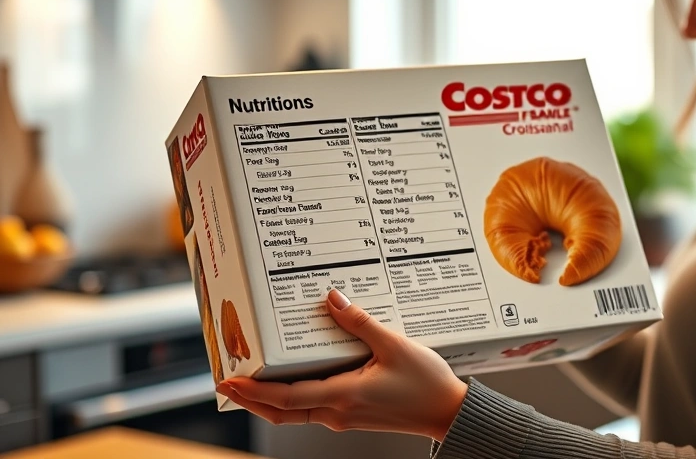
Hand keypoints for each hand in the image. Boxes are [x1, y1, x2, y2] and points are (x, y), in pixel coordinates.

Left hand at [216, 290, 468, 440]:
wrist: (447, 412)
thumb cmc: (426, 383)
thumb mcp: (394, 346)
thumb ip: (360, 322)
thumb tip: (331, 299)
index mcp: (343, 397)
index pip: (285, 398)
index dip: (253, 392)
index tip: (229, 382)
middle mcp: (337, 412)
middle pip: (282, 412)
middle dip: (251, 400)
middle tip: (226, 384)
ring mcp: (345, 417)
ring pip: (296, 412)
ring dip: (270, 400)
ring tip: (253, 380)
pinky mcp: (354, 415)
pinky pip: (314, 407)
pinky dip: (294, 397)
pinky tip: (295, 377)